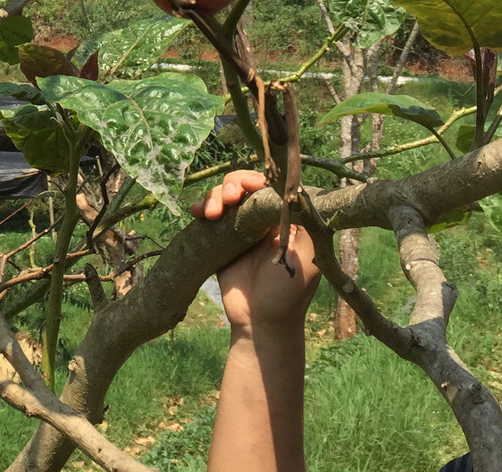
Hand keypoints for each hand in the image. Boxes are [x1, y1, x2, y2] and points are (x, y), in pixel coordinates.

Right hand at [192, 169, 319, 334]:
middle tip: (231, 198)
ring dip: (216, 195)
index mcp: (282, 219)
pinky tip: (197, 212)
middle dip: (234, 184)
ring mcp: (237, 228)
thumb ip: (303, 223)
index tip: (251, 185)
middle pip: (242, 185)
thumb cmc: (288, 292)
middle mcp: (259, 219)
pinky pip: (207, 216)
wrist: (259, 323)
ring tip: (212, 213)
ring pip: (223, 196)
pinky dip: (200, 207)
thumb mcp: (304, 257)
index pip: (268, 187)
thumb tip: (296, 188)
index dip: (257, 179)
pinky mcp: (217, 239)